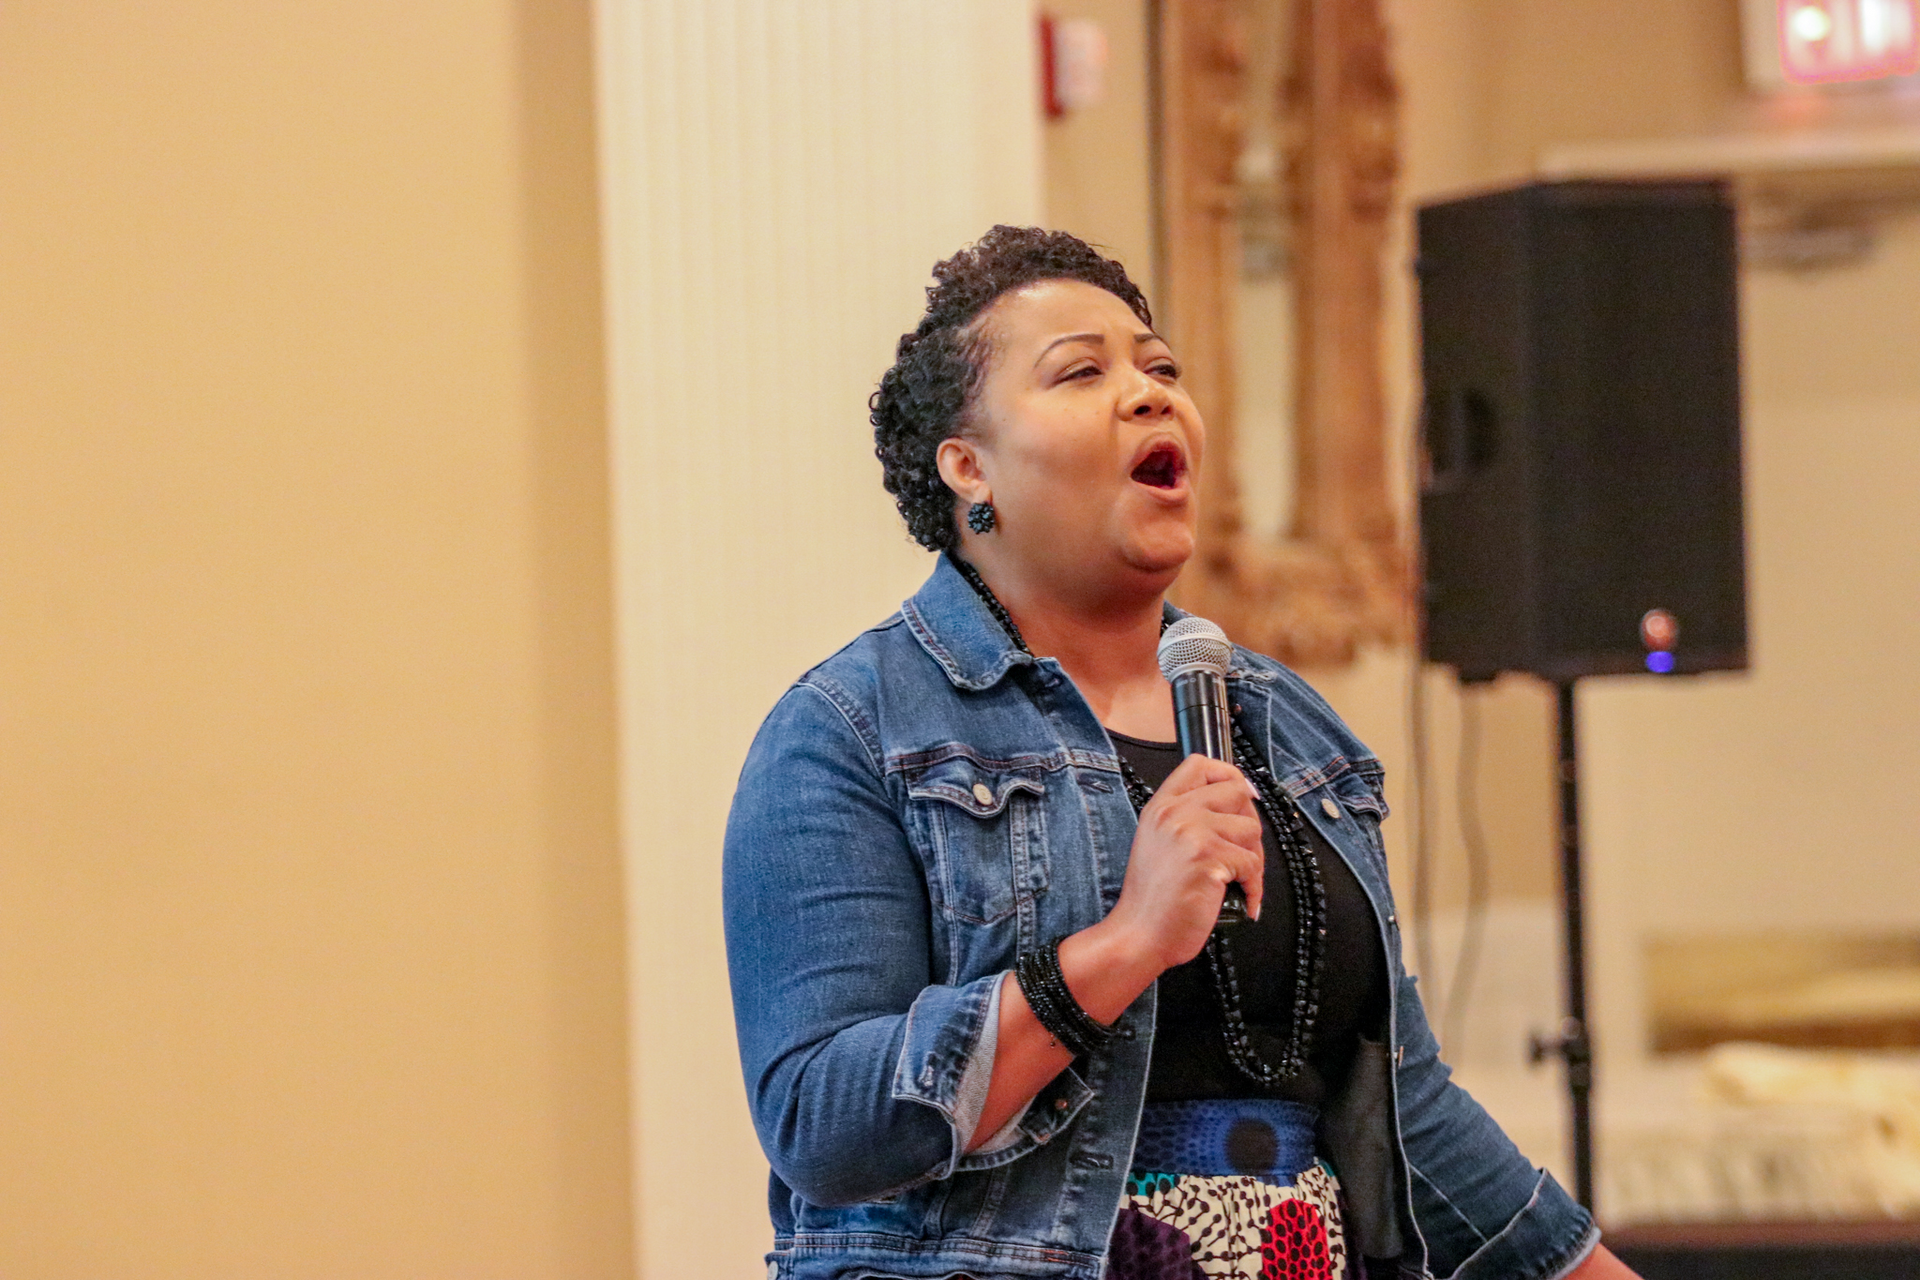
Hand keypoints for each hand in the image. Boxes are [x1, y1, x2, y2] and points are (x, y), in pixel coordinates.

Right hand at [1100, 754, 1264, 972]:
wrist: (1139, 934)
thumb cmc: (1154, 898)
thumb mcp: (1160, 842)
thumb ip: (1188, 819)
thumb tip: (1240, 802)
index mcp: (1161, 805)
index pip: (1200, 764)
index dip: (1230, 776)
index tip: (1243, 798)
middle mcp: (1175, 812)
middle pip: (1237, 791)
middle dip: (1249, 823)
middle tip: (1243, 853)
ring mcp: (1190, 832)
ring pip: (1251, 828)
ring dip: (1254, 858)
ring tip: (1240, 881)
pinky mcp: (1208, 858)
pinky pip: (1252, 864)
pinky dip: (1255, 887)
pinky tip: (1244, 901)